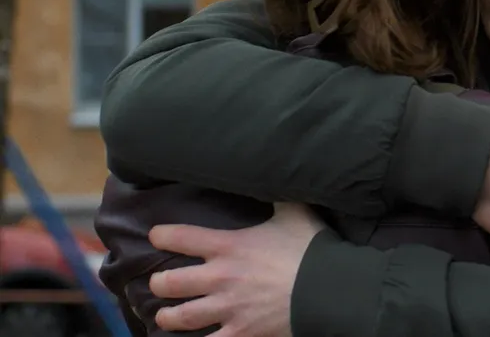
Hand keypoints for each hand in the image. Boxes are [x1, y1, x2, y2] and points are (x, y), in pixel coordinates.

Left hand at [147, 203, 322, 336]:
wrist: (327, 288)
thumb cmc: (310, 248)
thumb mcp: (294, 212)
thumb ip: (277, 197)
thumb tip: (272, 175)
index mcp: (229, 246)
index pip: (182, 237)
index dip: (163, 235)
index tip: (156, 236)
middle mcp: (220, 278)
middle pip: (171, 282)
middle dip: (160, 282)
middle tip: (160, 282)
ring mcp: (228, 308)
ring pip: (181, 317)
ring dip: (168, 316)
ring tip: (164, 316)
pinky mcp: (240, 332)